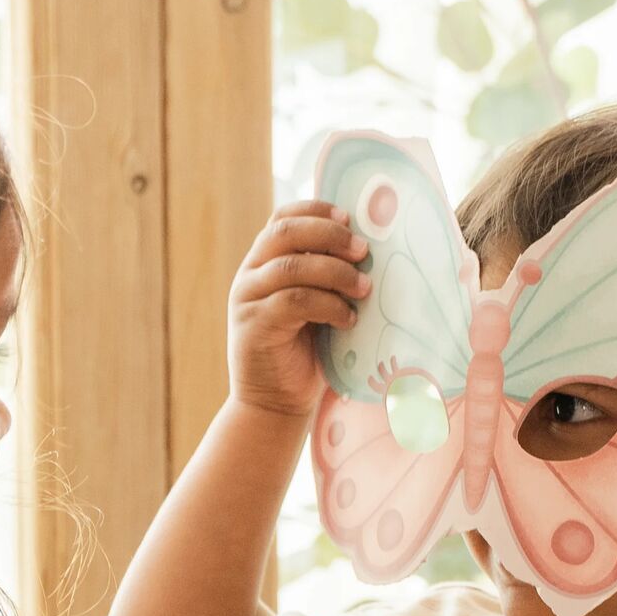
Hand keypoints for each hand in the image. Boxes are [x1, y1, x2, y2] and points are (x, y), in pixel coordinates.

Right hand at [228, 202, 370, 419]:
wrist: (274, 404)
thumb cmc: (304, 353)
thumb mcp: (315, 306)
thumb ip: (325, 277)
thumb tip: (369, 250)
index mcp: (262, 263)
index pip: (282, 219)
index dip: (316, 211)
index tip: (349, 217)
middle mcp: (249, 275)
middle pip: (285, 233)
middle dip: (328, 235)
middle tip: (363, 250)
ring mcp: (248, 300)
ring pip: (292, 266)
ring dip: (335, 272)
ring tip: (364, 288)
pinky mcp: (254, 326)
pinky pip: (294, 302)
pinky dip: (328, 305)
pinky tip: (348, 319)